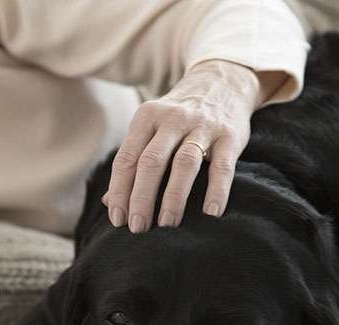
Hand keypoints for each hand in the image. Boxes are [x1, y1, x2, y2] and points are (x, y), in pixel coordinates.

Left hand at [102, 60, 278, 231]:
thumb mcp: (151, 129)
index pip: (126, 159)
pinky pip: (222, 167)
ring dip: (173, 198)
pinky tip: (210, 213)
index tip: (118, 220)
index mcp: (146, 117)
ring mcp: (202, 126)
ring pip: (184, 164)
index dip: (120, 191)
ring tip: (167, 225)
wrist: (222, 82)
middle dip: (141, 199)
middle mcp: (172, 119)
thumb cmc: (177, 118)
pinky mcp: (230, 135)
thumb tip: (108, 201)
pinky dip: (216, 191)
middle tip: (138, 228)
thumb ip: (132, 162)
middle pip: (151, 162)